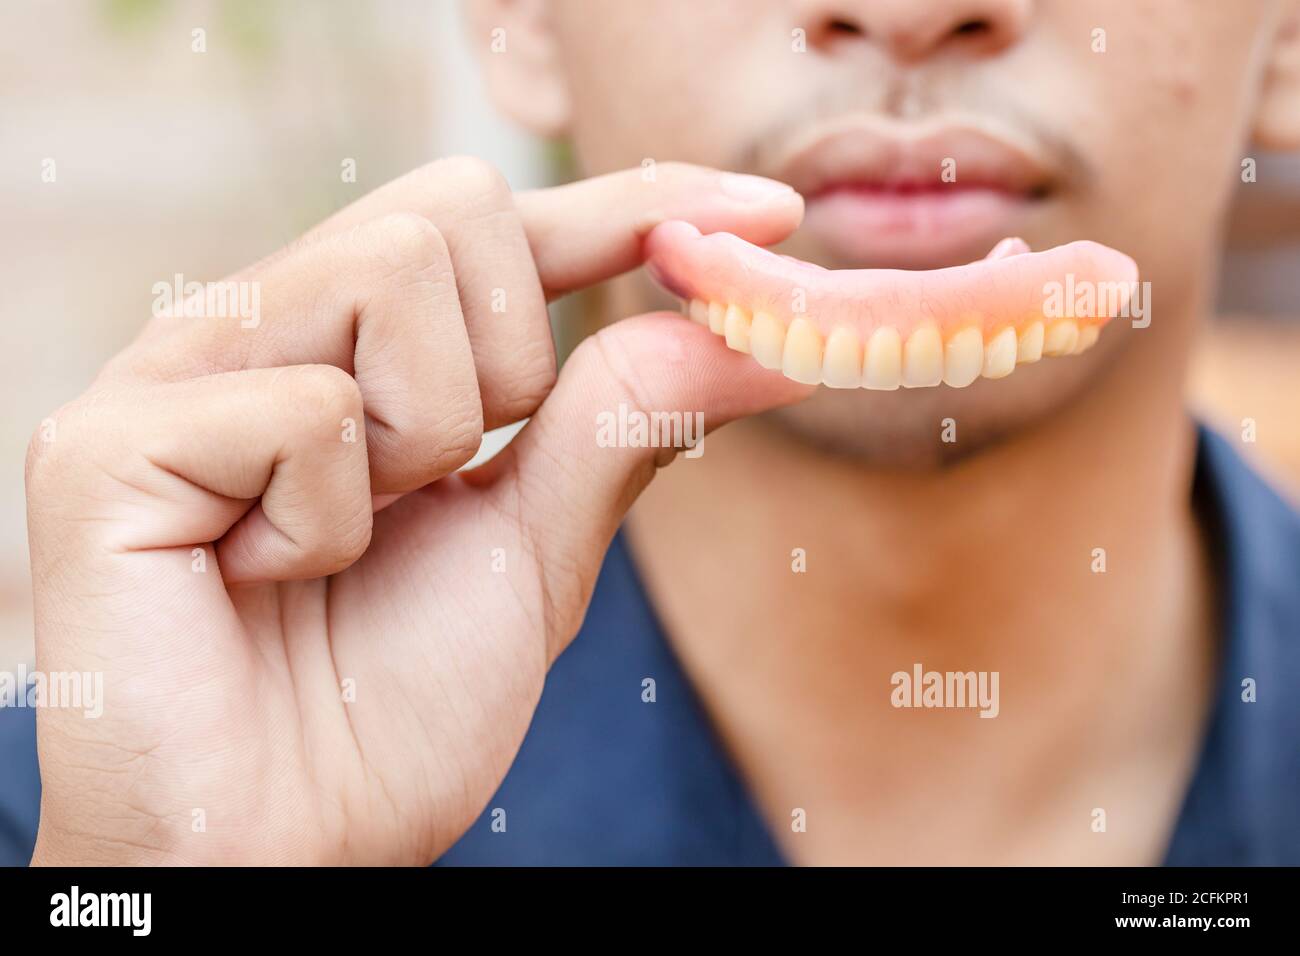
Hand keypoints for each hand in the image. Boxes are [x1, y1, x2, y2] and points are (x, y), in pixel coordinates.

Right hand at [23, 159, 805, 864]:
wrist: (277, 846)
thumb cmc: (388, 707)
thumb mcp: (535, 550)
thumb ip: (621, 421)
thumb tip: (755, 331)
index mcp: (352, 348)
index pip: (507, 227)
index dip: (638, 202)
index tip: (775, 209)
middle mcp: (264, 329)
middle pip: (453, 211)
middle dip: (504, 366)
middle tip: (438, 485)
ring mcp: (177, 372)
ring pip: (386, 275)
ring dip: (423, 442)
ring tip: (345, 540)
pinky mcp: (107, 441)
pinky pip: (305, 411)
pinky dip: (328, 522)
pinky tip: (263, 576)